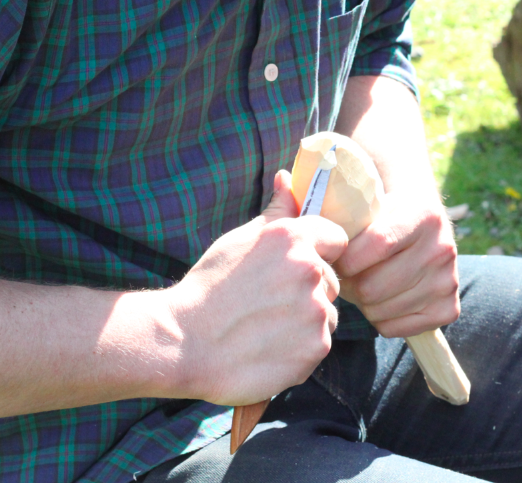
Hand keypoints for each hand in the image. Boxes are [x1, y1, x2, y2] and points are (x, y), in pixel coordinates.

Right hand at [164, 171, 346, 405]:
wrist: (184, 345)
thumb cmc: (210, 288)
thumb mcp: (240, 240)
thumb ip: (276, 210)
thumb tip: (287, 175)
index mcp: (293, 237)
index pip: (336, 238)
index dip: (320, 252)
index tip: (294, 268)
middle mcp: (310, 270)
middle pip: (332, 279)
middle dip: (309, 289)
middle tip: (269, 301)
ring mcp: (316, 311)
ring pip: (327, 312)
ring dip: (307, 319)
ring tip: (266, 326)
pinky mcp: (316, 347)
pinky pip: (319, 342)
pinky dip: (301, 347)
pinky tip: (270, 346)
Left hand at [333, 184, 459, 338]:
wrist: (418, 220)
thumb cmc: (376, 213)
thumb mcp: (359, 200)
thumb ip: (322, 200)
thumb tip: (280, 179)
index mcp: (424, 214)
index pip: (378, 244)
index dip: (346, 257)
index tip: (333, 256)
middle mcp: (444, 248)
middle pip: (374, 286)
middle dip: (350, 284)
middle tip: (344, 275)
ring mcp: (449, 281)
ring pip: (382, 310)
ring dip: (362, 302)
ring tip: (361, 283)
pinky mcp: (449, 308)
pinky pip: (398, 328)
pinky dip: (380, 319)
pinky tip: (379, 298)